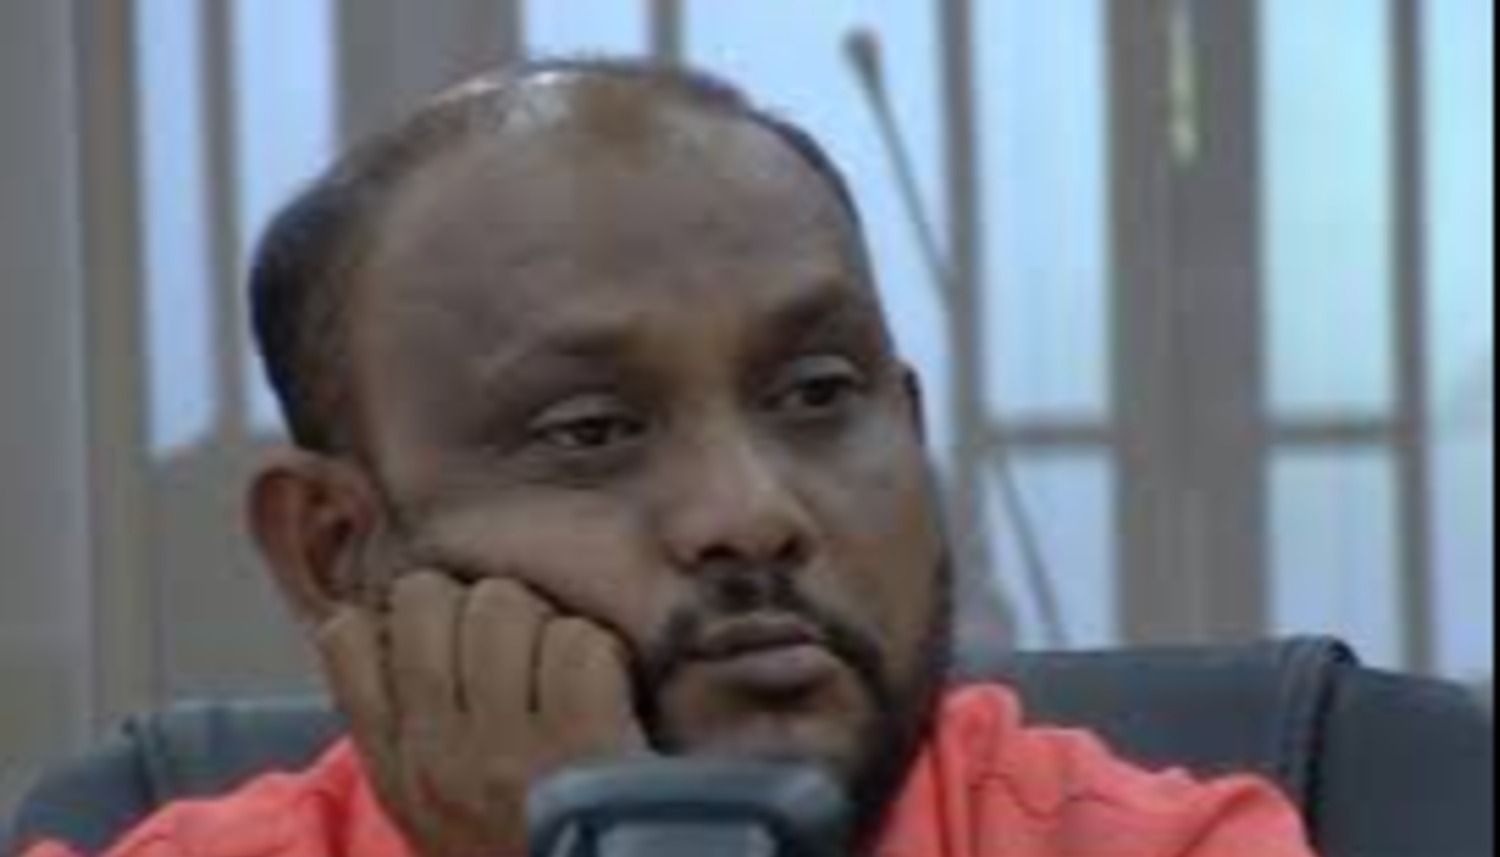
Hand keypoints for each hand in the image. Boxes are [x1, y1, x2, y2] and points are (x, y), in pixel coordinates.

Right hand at [315, 571, 646, 856]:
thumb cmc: (511, 849)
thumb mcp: (428, 806)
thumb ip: (406, 726)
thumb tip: (392, 624)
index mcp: (394, 766)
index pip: (348, 638)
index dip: (401, 615)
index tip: (446, 633)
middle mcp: (438, 751)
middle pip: (429, 599)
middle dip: (479, 605)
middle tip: (519, 645)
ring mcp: (509, 748)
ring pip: (504, 604)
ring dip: (544, 623)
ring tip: (565, 669)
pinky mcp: (584, 743)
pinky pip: (577, 641)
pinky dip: (602, 653)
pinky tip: (607, 692)